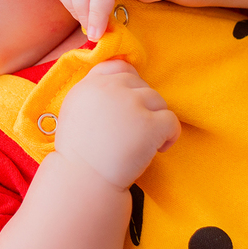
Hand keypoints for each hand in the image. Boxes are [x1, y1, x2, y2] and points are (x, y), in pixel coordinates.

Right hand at [54, 59, 179, 189]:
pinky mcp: (149, 124)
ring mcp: (131, 104)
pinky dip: (170, 136)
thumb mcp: (75, 111)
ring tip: (144, 143)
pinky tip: (158, 150)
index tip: (129, 105)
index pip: (120, 67)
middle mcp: (110, 89)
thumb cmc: (80, 154)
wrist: (84, 181)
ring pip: (159, 101)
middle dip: (143, 106)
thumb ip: (95, 91)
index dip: (129, 84)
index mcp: (90, 85)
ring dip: (155, 120)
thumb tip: (124, 77)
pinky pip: (172, 121)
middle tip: (134, 131)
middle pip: (141, 85)